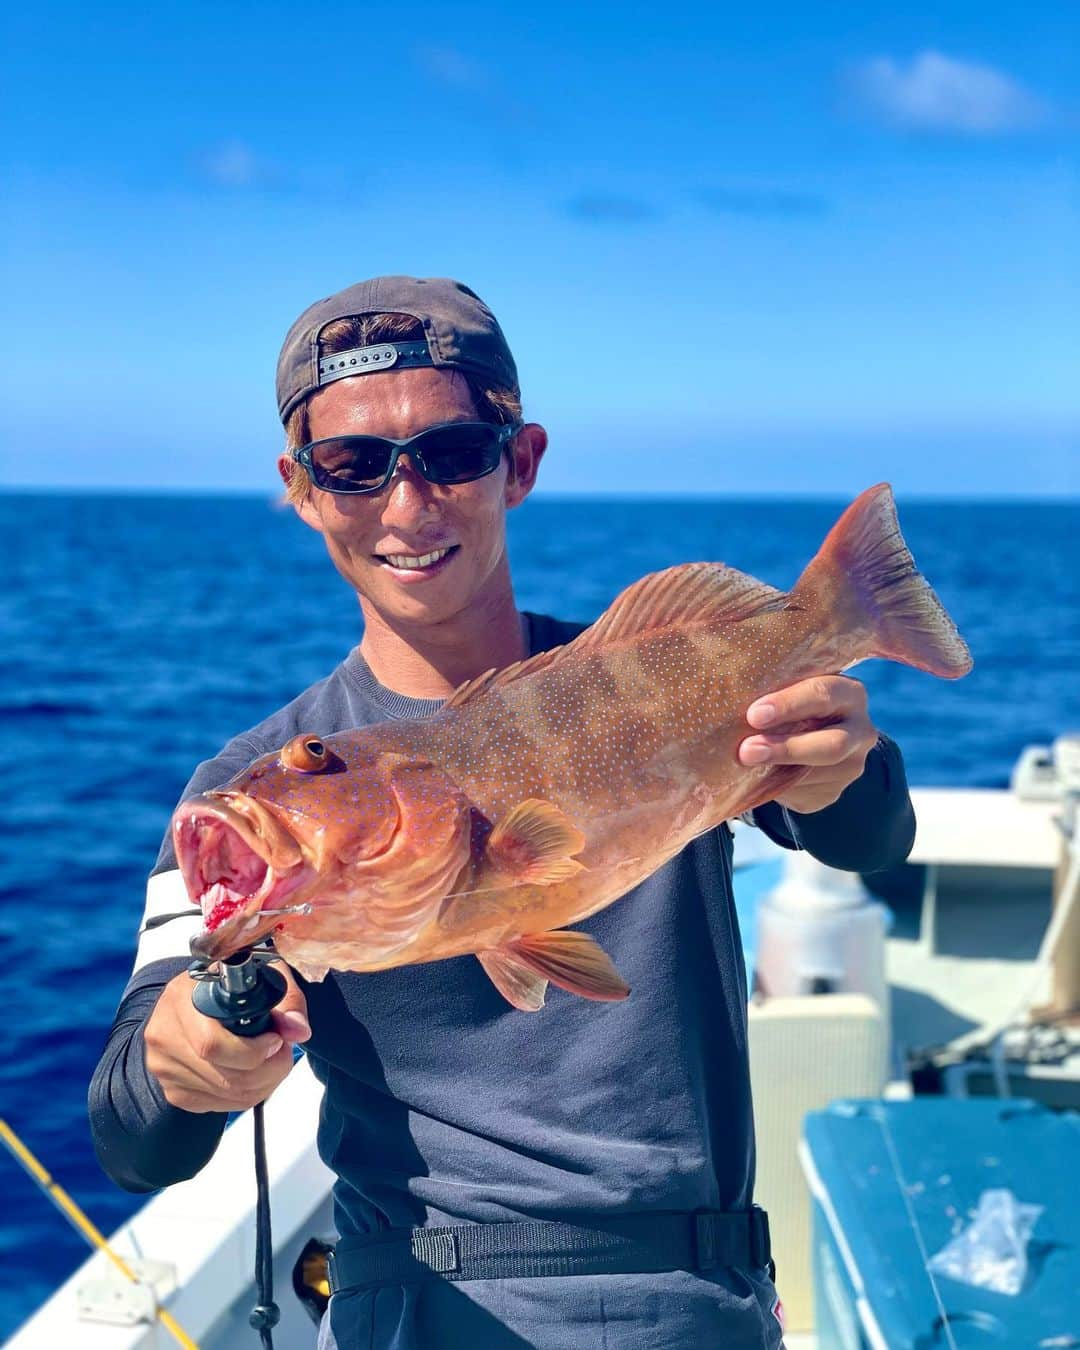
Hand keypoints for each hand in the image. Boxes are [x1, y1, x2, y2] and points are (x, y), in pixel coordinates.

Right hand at [144, 964, 310, 1113]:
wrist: (192, 999)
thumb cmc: (228, 985)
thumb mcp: (261, 976)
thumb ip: (287, 1000)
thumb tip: (299, 1031)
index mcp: (181, 998)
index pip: (212, 1045)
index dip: (253, 1050)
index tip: (277, 1039)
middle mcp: (164, 1034)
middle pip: (224, 1077)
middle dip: (269, 1070)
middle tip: (284, 1053)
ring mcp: (164, 1067)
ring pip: (227, 1095)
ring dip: (263, 1084)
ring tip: (272, 1060)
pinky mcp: (174, 1091)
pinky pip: (219, 1105)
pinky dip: (246, 1094)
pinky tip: (254, 1073)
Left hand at [738, 675, 877, 814]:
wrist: (808, 739)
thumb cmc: (789, 703)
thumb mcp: (788, 689)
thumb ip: (773, 691)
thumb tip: (729, 699)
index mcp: (849, 693)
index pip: (824, 694)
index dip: (789, 705)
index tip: (754, 715)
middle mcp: (860, 730)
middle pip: (832, 744)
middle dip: (786, 748)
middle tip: (747, 750)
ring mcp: (851, 765)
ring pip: (816, 774)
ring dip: (776, 771)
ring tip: (744, 764)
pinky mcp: (833, 792)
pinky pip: (803, 793)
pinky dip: (776, 786)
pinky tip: (755, 778)